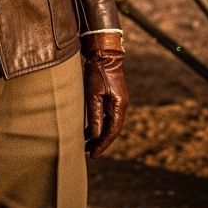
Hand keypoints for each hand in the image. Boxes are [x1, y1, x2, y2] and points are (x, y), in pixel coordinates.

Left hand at [82, 33, 128, 157]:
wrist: (104, 52)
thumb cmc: (97, 72)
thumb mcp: (93, 94)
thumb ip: (94, 115)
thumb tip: (96, 136)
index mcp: (119, 106)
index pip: (112, 131)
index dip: (102, 144)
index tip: (92, 155)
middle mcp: (121, 105)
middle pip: (112, 130)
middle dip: (101, 142)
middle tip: (88, 153)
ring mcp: (117, 101)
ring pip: (109, 124)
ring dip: (99, 134)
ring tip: (86, 145)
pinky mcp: (112, 97)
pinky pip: (106, 116)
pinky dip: (98, 124)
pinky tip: (88, 130)